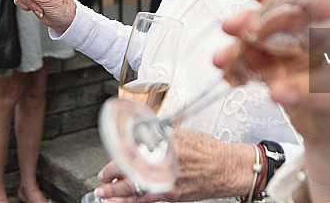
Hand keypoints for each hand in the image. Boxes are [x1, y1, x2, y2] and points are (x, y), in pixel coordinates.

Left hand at [92, 129, 250, 201]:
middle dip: (113, 175)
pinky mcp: (172, 195)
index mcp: (167, 146)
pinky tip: (122, 201)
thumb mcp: (182, 134)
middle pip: (132, 171)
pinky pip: (148, 200)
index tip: (113, 153)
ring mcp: (168, 183)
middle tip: (103, 176)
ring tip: (105, 194)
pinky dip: (133, 201)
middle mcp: (166, 165)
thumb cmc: (208, 150)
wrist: (227, 168)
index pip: (137, 149)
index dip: (120, 154)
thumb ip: (160, 136)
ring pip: (137, 190)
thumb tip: (141, 137)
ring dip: (118, 193)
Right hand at [214, 0, 329, 198]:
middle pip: (276, 19)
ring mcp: (288, 54)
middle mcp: (308, 37)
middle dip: (250, 21)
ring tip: (220, 60)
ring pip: (259, 41)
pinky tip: (230, 78)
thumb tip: (277, 91)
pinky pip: (251, 65)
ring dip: (237, 48)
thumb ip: (308, 91)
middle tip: (230, 27)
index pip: (312, 3)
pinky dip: (238, 70)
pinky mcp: (273, 72)